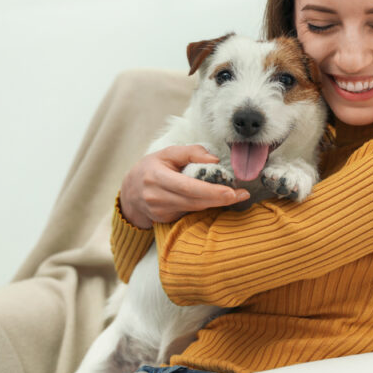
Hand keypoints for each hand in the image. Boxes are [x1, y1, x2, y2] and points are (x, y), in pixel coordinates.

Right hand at [119, 145, 250, 228]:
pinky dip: (204, 207)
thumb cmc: (151, 168)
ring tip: (236, 196)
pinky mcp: (164, 220)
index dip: (210, 191)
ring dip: (216, 204)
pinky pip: (189, 213)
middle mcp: (156, 197)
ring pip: (194, 209)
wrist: (130, 192)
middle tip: (242, 195)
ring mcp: (160, 211)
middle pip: (194, 201)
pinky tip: (216, 200)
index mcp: (156, 177)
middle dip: (220, 199)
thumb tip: (214, 160)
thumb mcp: (167, 153)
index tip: (231, 191)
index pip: (187, 187)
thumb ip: (191, 152)